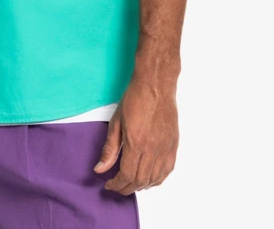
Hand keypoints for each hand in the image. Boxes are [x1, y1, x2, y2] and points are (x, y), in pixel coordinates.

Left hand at [93, 75, 178, 194]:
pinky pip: (167, 170)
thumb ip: (109, 148)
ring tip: (131, 183)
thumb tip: (100, 169)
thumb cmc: (134, 99)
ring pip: (154, 179)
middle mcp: (153, 149)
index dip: (117, 184)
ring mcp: (165, 148)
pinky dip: (157, 179)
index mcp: (136, 143)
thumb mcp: (116, 122)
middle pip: (140, 180)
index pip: (127, 175)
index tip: (109, 184)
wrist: (156, 84)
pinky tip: (149, 178)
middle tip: (117, 186)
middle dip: (127, 188)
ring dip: (141, 186)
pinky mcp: (173, 145)